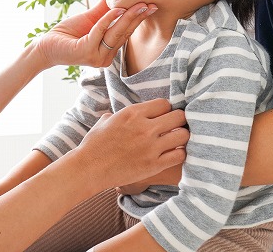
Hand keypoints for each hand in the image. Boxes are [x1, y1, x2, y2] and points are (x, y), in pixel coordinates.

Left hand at [35, 0, 155, 68]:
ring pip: (116, 33)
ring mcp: (97, 57)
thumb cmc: (68, 33)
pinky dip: (108, 19)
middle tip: (150, 3)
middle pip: (124, 33)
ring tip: (139, 4)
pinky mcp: (86, 52)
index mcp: (109, 50)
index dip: (138, 19)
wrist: (47, 45)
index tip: (151, 5)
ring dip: (128, 17)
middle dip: (138, 17)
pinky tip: (116, 9)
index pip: (127, 33)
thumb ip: (105, 9)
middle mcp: (106, 57)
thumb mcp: (91, 19)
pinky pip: (100, 32)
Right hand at [71, 99, 187, 189]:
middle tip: (174, 128)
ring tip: (175, 141)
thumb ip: (120, 115)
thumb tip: (123, 115)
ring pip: (183, 135)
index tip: (164, 116)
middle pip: (179, 116)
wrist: (89, 168)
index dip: (166, 109)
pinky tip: (172, 155)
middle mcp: (144, 127)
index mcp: (133, 113)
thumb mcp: (105, 121)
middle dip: (178, 121)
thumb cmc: (94, 144)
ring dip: (182, 137)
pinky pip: (179, 156)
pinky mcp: (153, 165)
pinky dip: (179, 154)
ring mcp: (150, 147)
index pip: (165, 103)